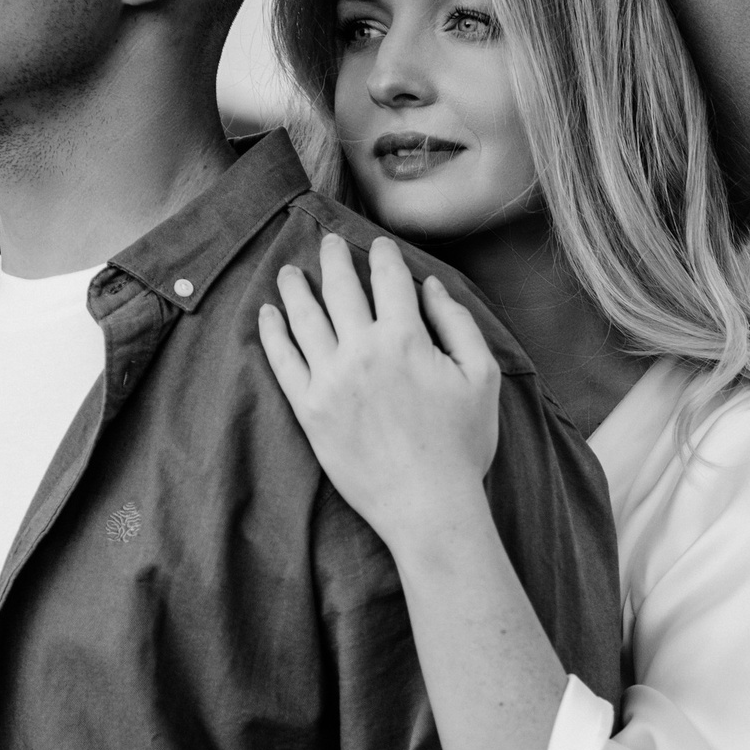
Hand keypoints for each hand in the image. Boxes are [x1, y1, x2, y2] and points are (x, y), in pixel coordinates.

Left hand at [258, 236, 501, 558]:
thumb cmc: (462, 445)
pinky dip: (272, 332)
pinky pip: (282, 361)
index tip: (379, 245)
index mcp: (406, 339)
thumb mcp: (482, 377)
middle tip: (329, 243)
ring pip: (304, 318)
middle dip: (335, 259)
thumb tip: (430, 286)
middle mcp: (362, 352)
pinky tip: (268, 315)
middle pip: (341, 289)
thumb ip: (457, 324)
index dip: (384, 255)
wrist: (428, 507)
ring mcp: (330, 381)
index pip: (389, 279)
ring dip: (295, 288)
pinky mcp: (309, 410)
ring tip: (289, 271)